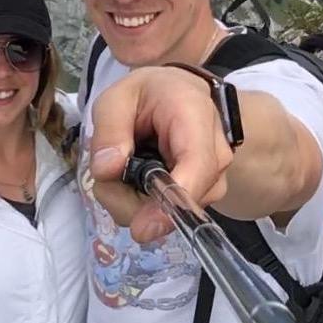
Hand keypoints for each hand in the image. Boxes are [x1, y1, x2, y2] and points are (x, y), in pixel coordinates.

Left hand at [88, 66, 233, 242]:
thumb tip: (107, 171)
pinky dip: (141, 204)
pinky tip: (136, 177)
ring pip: (169, 213)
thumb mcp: (118, 98)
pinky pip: (166, 213)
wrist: (182, 96)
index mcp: (195, 118)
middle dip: (130, 199)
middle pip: (178, 202)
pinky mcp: (202, 197)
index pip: (197, 167)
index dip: (172, 201)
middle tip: (107, 168)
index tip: (141, 229)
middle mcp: (215, 154)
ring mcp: (212, 179)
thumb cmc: (150, 94)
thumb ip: (110, 129)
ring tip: (122, 165)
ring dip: (132, 200)